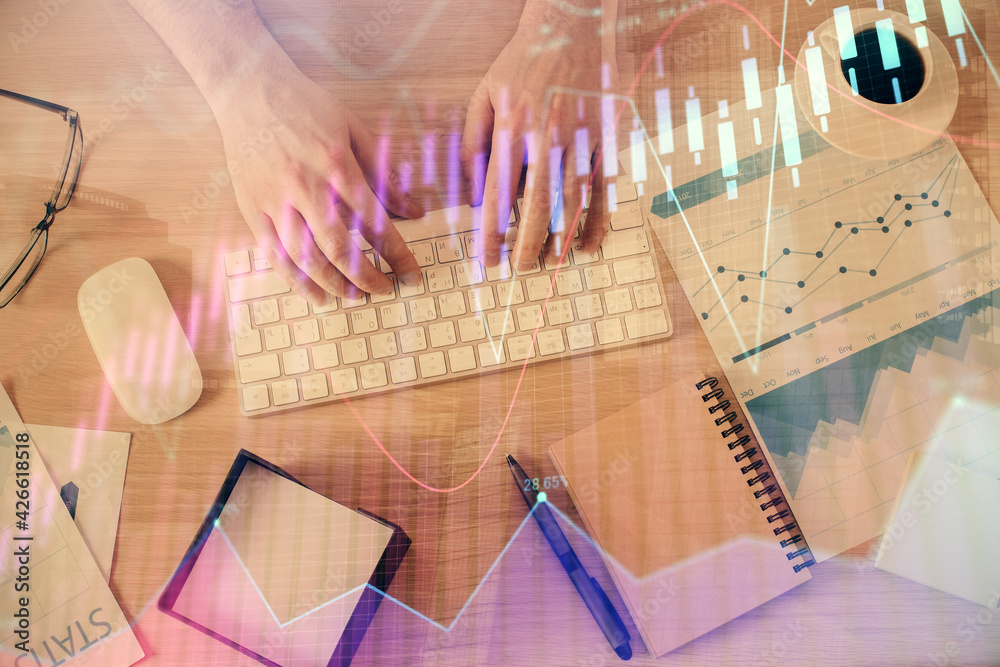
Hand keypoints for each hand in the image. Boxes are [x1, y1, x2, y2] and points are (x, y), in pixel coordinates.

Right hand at [217, 65, 423, 303]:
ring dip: (334, 285)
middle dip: (367, 277)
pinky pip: (274, 254)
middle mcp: (305, 187)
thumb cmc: (305, 105)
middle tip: (385, 290)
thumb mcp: (354, 129)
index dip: (397, 254)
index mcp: (336, 166)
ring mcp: (275, 200)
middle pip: (340, 248)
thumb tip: (415, 209)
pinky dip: (296, 281)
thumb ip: (384, 173)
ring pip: (305, 258)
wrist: (248, 87)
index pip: (375, 222)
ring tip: (355, 298)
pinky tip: (316, 295)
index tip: (412, 275)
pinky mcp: (252, 208)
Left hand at [461, 2, 618, 271]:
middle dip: (528, 245)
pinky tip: (589, 243)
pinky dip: (598, 219)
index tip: (487, 261)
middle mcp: (547, 141)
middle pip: (538, 208)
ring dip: (562, 239)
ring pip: (573, 204)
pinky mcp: (604, 139)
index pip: (499, 197)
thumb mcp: (485, 96)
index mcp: (513, 132)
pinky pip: (603, 188)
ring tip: (551, 263)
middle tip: (521, 269)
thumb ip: (473, 143)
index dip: (492, 234)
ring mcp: (581, 142)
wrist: (572, 25)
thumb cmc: (523, 61)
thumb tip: (475, 193)